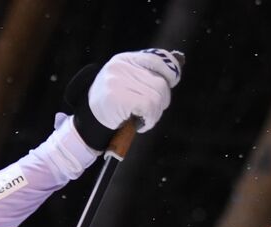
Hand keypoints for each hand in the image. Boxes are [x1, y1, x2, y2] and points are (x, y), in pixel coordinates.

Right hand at [64, 49, 181, 149]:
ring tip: (142, 118)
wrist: (90, 123)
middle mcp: (121, 67)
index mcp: (124, 60)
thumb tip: (180, 59)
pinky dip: (149, 119)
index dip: (170, 72)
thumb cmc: (115, 105)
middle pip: (160, 82)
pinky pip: (149, 107)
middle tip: (149, 112)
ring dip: (155, 113)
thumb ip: (150, 73)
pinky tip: (139, 123)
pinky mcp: (118, 97)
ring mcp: (118, 81)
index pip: (156, 59)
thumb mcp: (130, 83)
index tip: (171, 82)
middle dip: (161, 100)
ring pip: (157, 96)